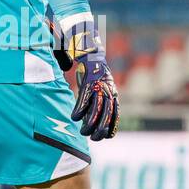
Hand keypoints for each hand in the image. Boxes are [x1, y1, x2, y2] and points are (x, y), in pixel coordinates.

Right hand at [62, 19, 118, 140]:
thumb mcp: (100, 85)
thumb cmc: (94, 70)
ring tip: (82, 132)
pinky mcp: (89, 83)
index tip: (105, 137)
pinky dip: (79, 110)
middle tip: (92, 138)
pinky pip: (84, 99)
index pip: (115, 115)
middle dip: (100, 130)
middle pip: (107, 115)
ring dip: (89, 123)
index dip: (111, 128)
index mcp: (113, 93)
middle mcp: (108, 91)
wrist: (91, 50)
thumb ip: (97, 99)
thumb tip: (89, 115)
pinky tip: (74, 118)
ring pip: (97, 110)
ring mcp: (99, 87)